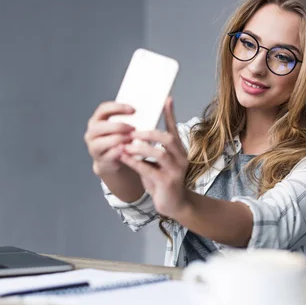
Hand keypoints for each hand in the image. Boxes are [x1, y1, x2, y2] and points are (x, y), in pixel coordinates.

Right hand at [84, 102, 134, 175]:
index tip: (134, 110)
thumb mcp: (119, 128)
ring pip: (107, 141)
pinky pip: (111, 154)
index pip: (104, 109)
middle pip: (102, 126)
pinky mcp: (100, 159)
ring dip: (122, 140)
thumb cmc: (118, 139)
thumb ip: (126, 120)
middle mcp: (91, 133)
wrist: (110, 161)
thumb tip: (146, 110)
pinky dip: (122, 152)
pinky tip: (130, 150)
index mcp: (96, 120)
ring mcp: (94, 147)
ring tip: (132, 140)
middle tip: (133, 129)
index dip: (118, 108)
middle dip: (120, 126)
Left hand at [120, 97, 189, 218]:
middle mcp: (180, 158)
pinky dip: (136, 162)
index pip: (174, 128)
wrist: (175, 205)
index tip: (166, 99)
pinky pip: (150, 170)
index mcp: (178, 150)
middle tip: (133, 131)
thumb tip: (134, 134)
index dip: (170, 114)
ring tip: (126, 145)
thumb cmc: (163, 180)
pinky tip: (124, 157)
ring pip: (160, 154)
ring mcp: (175, 171)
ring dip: (141, 147)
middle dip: (149, 133)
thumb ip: (151, 148)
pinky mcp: (167, 183)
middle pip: (167, 139)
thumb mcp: (158, 162)